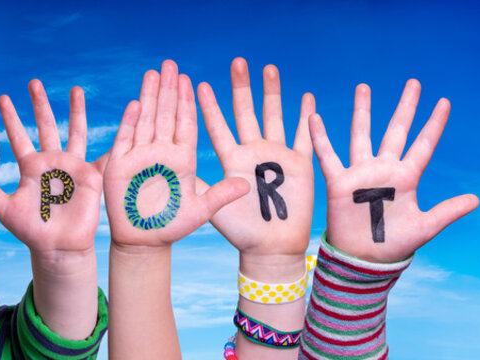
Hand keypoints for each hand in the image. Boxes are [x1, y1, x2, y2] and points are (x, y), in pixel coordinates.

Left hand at [0, 80, 104, 255]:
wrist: (58, 247)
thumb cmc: (31, 230)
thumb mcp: (5, 209)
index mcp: (31, 167)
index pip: (19, 136)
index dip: (11, 118)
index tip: (2, 97)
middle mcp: (52, 162)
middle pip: (46, 126)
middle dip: (39, 104)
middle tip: (33, 82)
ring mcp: (72, 167)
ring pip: (75, 131)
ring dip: (76, 110)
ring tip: (76, 89)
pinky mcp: (91, 176)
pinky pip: (105, 156)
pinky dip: (114, 141)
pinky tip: (121, 123)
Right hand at [103, 60, 248, 249]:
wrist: (143, 242)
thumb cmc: (172, 227)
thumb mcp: (201, 210)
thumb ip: (221, 195)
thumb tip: (246, 184)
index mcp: (181, 159)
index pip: (185, 124)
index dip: (187, 102)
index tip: (190, 80)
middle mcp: (160, 153)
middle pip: (165, 115)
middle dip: (168, 90)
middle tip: (170, 64)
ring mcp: (139, 157)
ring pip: (145, 120)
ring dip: (149, 97)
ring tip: (153, 73)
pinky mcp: (120, 165)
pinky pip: (126, 139)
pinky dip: (130, 122)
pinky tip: (135, 103)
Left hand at [197, 58, 314, 259]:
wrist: (270, 248)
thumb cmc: (240, 232)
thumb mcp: (213, 208)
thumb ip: (199, 187)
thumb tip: (171, 171)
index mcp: (232, 160)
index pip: (217, 127)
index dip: (209, 107)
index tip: (197, 84)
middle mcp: (253, 153)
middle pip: (247, 112)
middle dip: (242, 87)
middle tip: (237, 62)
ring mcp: (277, 156)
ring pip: (275, 116)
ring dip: (273, 93)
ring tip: (268, 68)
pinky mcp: (300, 165)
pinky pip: (306, 138)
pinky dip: (307, 119)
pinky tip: (307, 98)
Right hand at [309, 80, 478, 262]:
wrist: (363, 260)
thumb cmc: (395, 246)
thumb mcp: (425, 228)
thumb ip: (447, 211)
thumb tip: (476, 200)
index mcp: (407, 178)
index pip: (423, 145)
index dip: (434, 124)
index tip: (444, 102)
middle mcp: (385, 170)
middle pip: (396, 131)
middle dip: (405, 107)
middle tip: (414, 83)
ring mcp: (361, 174)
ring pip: (362, 135)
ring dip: (362, 111)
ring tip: (363, 87)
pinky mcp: (339, 183)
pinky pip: (328, 156)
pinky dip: (320, 137)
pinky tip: (314, 117)